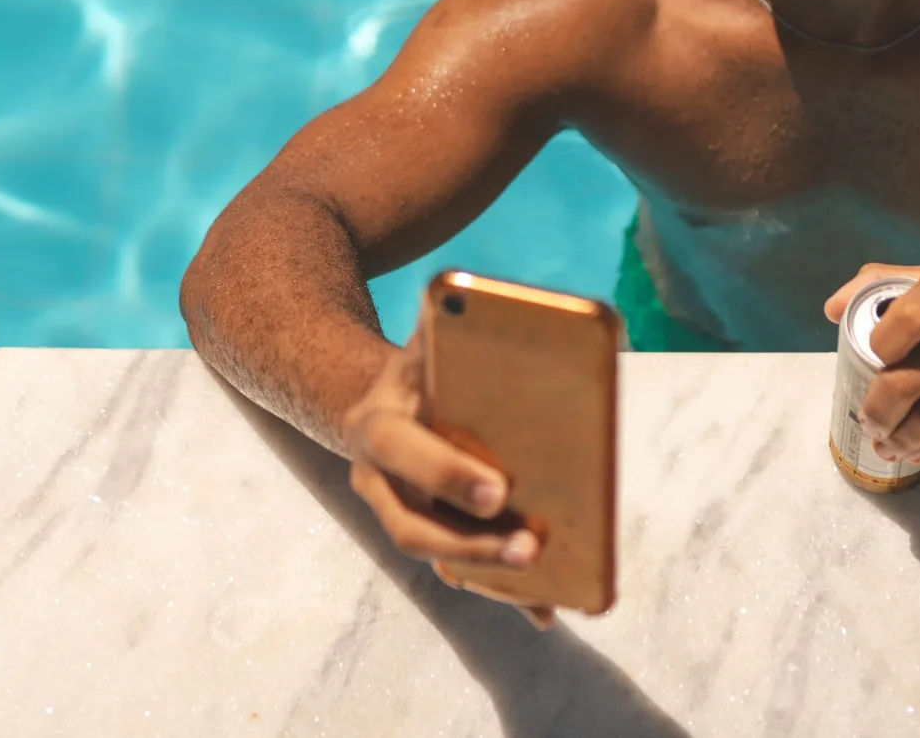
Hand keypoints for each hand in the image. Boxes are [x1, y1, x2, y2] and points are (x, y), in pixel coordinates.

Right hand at [339, 317, 554, 627]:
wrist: (377, 401)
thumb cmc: (418, 370)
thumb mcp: (423, 345)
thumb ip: (447, 332)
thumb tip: (490, 313)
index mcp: (377, 428)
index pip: (405, 454)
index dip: (448, 476)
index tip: (500, 492)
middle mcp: (377, 482)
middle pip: (414, 529)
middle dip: (473, 545)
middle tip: (529, 549)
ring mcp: (396, 515)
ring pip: (436, 559)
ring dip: (488, 576)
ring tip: (542, 586)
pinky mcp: (425, 535)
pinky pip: (457, 571)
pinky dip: (499, 591)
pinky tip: (542, 607)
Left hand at [822, 254, 919, 464]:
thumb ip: (896, 284)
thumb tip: (832, 309)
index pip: (904, 315)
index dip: (878, 344)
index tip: (868, 361)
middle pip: (910, 379)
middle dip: (879, 411)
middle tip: (867, 421)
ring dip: (904, 437)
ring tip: (887, 442)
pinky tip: (919, 450)